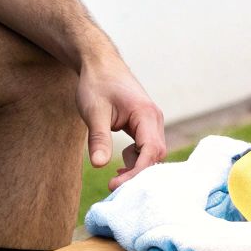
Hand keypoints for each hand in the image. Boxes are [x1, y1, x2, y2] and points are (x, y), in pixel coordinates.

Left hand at [75, 54, 167, 191]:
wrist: (100, 64)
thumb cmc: (97, 84)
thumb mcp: (94, 111)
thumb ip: (98, 138)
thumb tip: (99, 165)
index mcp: (146, 114)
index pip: (151, 150)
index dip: (136, 172)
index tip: (114, 183)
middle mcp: (154, 119)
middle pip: (156, 155)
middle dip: (138, 174)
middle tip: (113, 186)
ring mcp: (152, 122)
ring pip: (153, 153)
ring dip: (137, 168)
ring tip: (115, 175)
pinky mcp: (145, 125)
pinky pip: (147, 148)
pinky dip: (136, 159)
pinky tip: (121, 162)